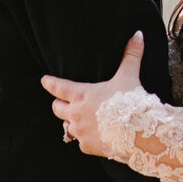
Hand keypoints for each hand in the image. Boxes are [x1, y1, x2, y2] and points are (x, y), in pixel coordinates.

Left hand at [41, 32, 144, 155]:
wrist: (138, 132)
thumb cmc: (130, 101)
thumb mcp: (129, 76)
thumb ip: (131, 55)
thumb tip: (138, 35)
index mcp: (81, 94)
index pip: (58, 87)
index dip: (49, 83)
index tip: (44, 80)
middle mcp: (75, 113)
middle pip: (56, 108)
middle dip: (59, 104)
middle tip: (63, 101)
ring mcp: (80, 131)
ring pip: (67, 126)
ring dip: (71, 122)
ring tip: (81, 119)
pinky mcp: (87, 146)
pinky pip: (80, 142)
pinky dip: (85, 138)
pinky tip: (94, 135)